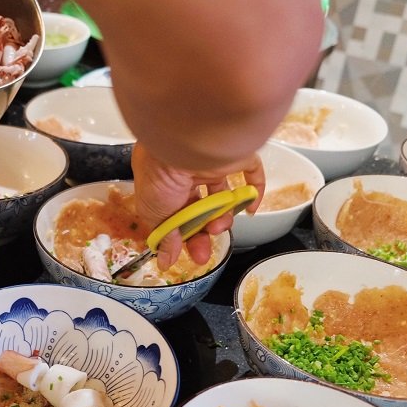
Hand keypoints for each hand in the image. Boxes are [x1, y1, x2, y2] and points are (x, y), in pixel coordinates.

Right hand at [132, 142, 264, 269]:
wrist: (181, 146)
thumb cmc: (158, 175)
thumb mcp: (153, 214)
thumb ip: (165, 238)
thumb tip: (165, 261)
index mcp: (161, 179)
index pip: (173, 210)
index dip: (179, 233)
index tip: (181, 251)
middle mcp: (185, 170)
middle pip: (199, 207)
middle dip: (201, 233)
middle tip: (202, 252)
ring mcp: (211, 162)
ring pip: (222, 196)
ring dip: (222, 217)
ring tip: (217, 226)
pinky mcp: (235, 157)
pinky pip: (251, 175)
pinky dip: (253, 193)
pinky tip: (251, 209)